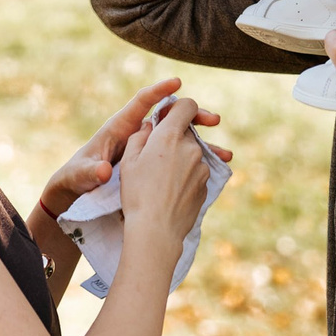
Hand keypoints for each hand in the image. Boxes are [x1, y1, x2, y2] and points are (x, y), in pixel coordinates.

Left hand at [38, 78, 223, 224]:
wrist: (77, 193)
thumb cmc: (76, 179)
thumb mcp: (80, 176)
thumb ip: (90, 172)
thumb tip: (103, 171)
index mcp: (119, 128)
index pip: (141, 103)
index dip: (158, 91)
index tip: (177, 82)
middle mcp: (137, 134)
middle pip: (169, 118)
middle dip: (192, 116)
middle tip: (214, 119)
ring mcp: (148, 149)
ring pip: (179, 139)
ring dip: (202, 143)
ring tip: (225, 153)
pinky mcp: (153, 164)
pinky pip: (179, 158)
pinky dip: (198, 162)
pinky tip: (215, 171)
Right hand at [116, 97, 216, 249]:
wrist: (156, 229)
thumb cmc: (137, 193)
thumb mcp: (128, 160)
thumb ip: (141, 136)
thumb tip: (151, 126)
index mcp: (170, 136)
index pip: (188, 106)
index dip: (179, 108)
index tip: (169, 118)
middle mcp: (191, 147)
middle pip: (187, 133)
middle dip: (174, 139)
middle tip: (156, 157)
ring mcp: (202, 167)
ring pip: (192, 154)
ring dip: (180, 159)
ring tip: (162, 179)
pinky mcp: (206, 184)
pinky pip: (196, 172)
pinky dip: (186, 176)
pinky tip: (171, 191)